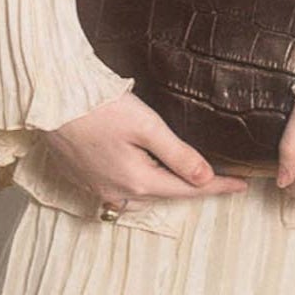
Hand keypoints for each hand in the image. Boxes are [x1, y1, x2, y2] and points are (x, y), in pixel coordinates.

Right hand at [44, 90, 249, 210]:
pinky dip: (137, 182)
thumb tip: (206, 178)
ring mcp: (97, 187)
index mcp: (137, 181)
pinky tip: (141, 170)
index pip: (187, 189)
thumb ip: (178, 154)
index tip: (241, 185)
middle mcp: (117, 192)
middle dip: (190, 187)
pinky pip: (118, 188)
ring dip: (162, 187)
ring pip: (140, 195)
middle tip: (217, 179)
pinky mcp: (82, 177)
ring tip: (182, 177)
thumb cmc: (99, 106)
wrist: (52, 99)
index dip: (217, 186)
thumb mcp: (146, 126)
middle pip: (164, 193)